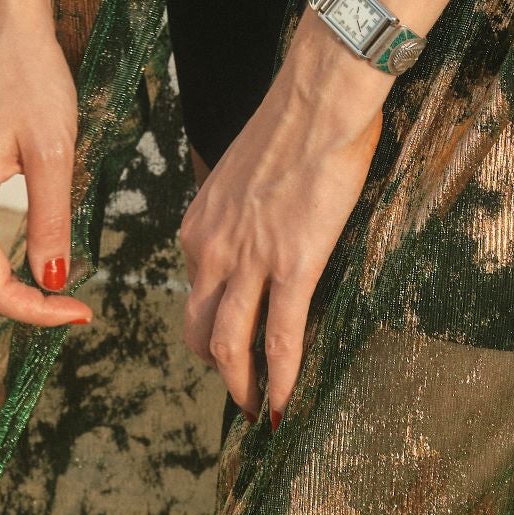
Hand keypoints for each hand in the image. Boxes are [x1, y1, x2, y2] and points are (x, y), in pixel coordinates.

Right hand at [0, 11, 93, 332]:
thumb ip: (50, 221)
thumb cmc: (31, 82)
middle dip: (21, 308)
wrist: (6, 33)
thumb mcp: (54, 153)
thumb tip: (52, 281)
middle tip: (74, 308)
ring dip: (8, 289)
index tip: (80, 312)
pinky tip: (36, 259)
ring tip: (59, 291)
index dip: (35, 312)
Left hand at [179, 16, 384, 419]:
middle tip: (241, 391)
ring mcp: (249, 261)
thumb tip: (261, 236)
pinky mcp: (292, 266)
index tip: (230, 348)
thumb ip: (242, 217)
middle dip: (217, 368)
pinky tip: (286, 405)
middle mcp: (211, 249)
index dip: (211, 327)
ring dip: (241, 387)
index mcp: (199, 227)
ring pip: (229, 346)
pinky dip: (281, 380)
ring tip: (257, 412)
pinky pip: (280, 339)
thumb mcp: (244, 178)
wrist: (318, 102)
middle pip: (198, 330)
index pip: (195, 294)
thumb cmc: (293, 128)